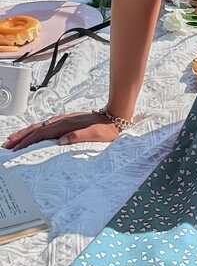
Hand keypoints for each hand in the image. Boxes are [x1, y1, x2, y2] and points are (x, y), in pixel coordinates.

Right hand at [1, 111, 121, 151]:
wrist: (116, 117)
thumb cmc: (107, 129)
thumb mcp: (96, 135)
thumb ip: (79, 137)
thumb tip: (62, 140)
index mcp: (67, 125)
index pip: (42, 133)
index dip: (27, 141)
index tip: (15, 148)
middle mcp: (63, 120)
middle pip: (36, 128)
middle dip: (20, 136)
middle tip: (6, 145)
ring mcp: (64, 119)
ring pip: (39, 125)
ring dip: (25, 132)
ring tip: (12, 139)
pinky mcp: (66, 120)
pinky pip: (45, 124)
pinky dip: (35, 129)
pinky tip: (31, 132)